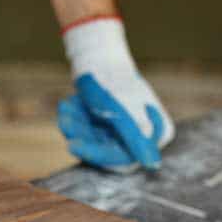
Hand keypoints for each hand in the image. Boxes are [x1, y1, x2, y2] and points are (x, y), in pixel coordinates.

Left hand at [57, 17, 173, 172]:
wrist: (99, 56)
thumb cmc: (113, 82)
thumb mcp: (123, 112)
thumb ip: (136, 138)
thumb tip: (153, 165)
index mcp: (156, 132)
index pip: (125, 158)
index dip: (98, 154)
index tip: (72, 145)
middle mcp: (142, 135)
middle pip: (106, 150)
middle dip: (82, 134)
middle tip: (65, 120)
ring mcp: (124, 130)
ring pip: (93, 141)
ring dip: (75, 125)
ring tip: (67, 105)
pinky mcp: (107, 126)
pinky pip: (86, 133)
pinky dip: (75, 120)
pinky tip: (68, 104)